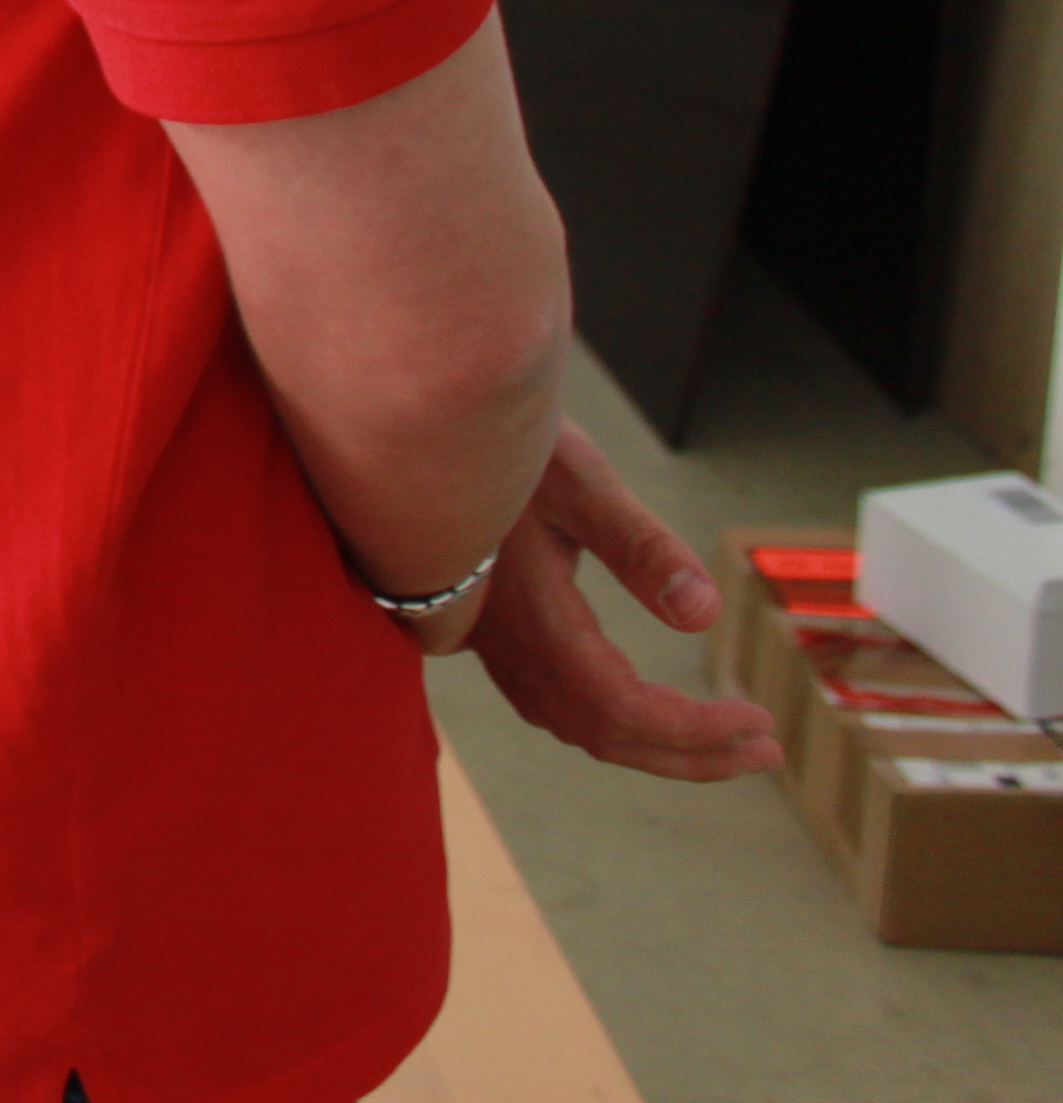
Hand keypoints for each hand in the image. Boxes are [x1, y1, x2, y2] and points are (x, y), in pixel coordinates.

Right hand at [458, 419, 785, 779]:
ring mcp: (493, 643)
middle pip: (605, 733)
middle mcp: (509, 645)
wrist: (422, 433)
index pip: (624, 709)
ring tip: (722, 743)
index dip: (695, 730)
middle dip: (689, 753)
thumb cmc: (501, 447)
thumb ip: (642, 547)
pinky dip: (610, 724)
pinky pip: (553, 705)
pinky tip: (638, 711)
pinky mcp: (490, 631)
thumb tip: (704, 615)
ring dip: (654, 745)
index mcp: (536, 618)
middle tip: (765, 750)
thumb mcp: (580, 481)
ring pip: (577, 725)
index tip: (758, 720)